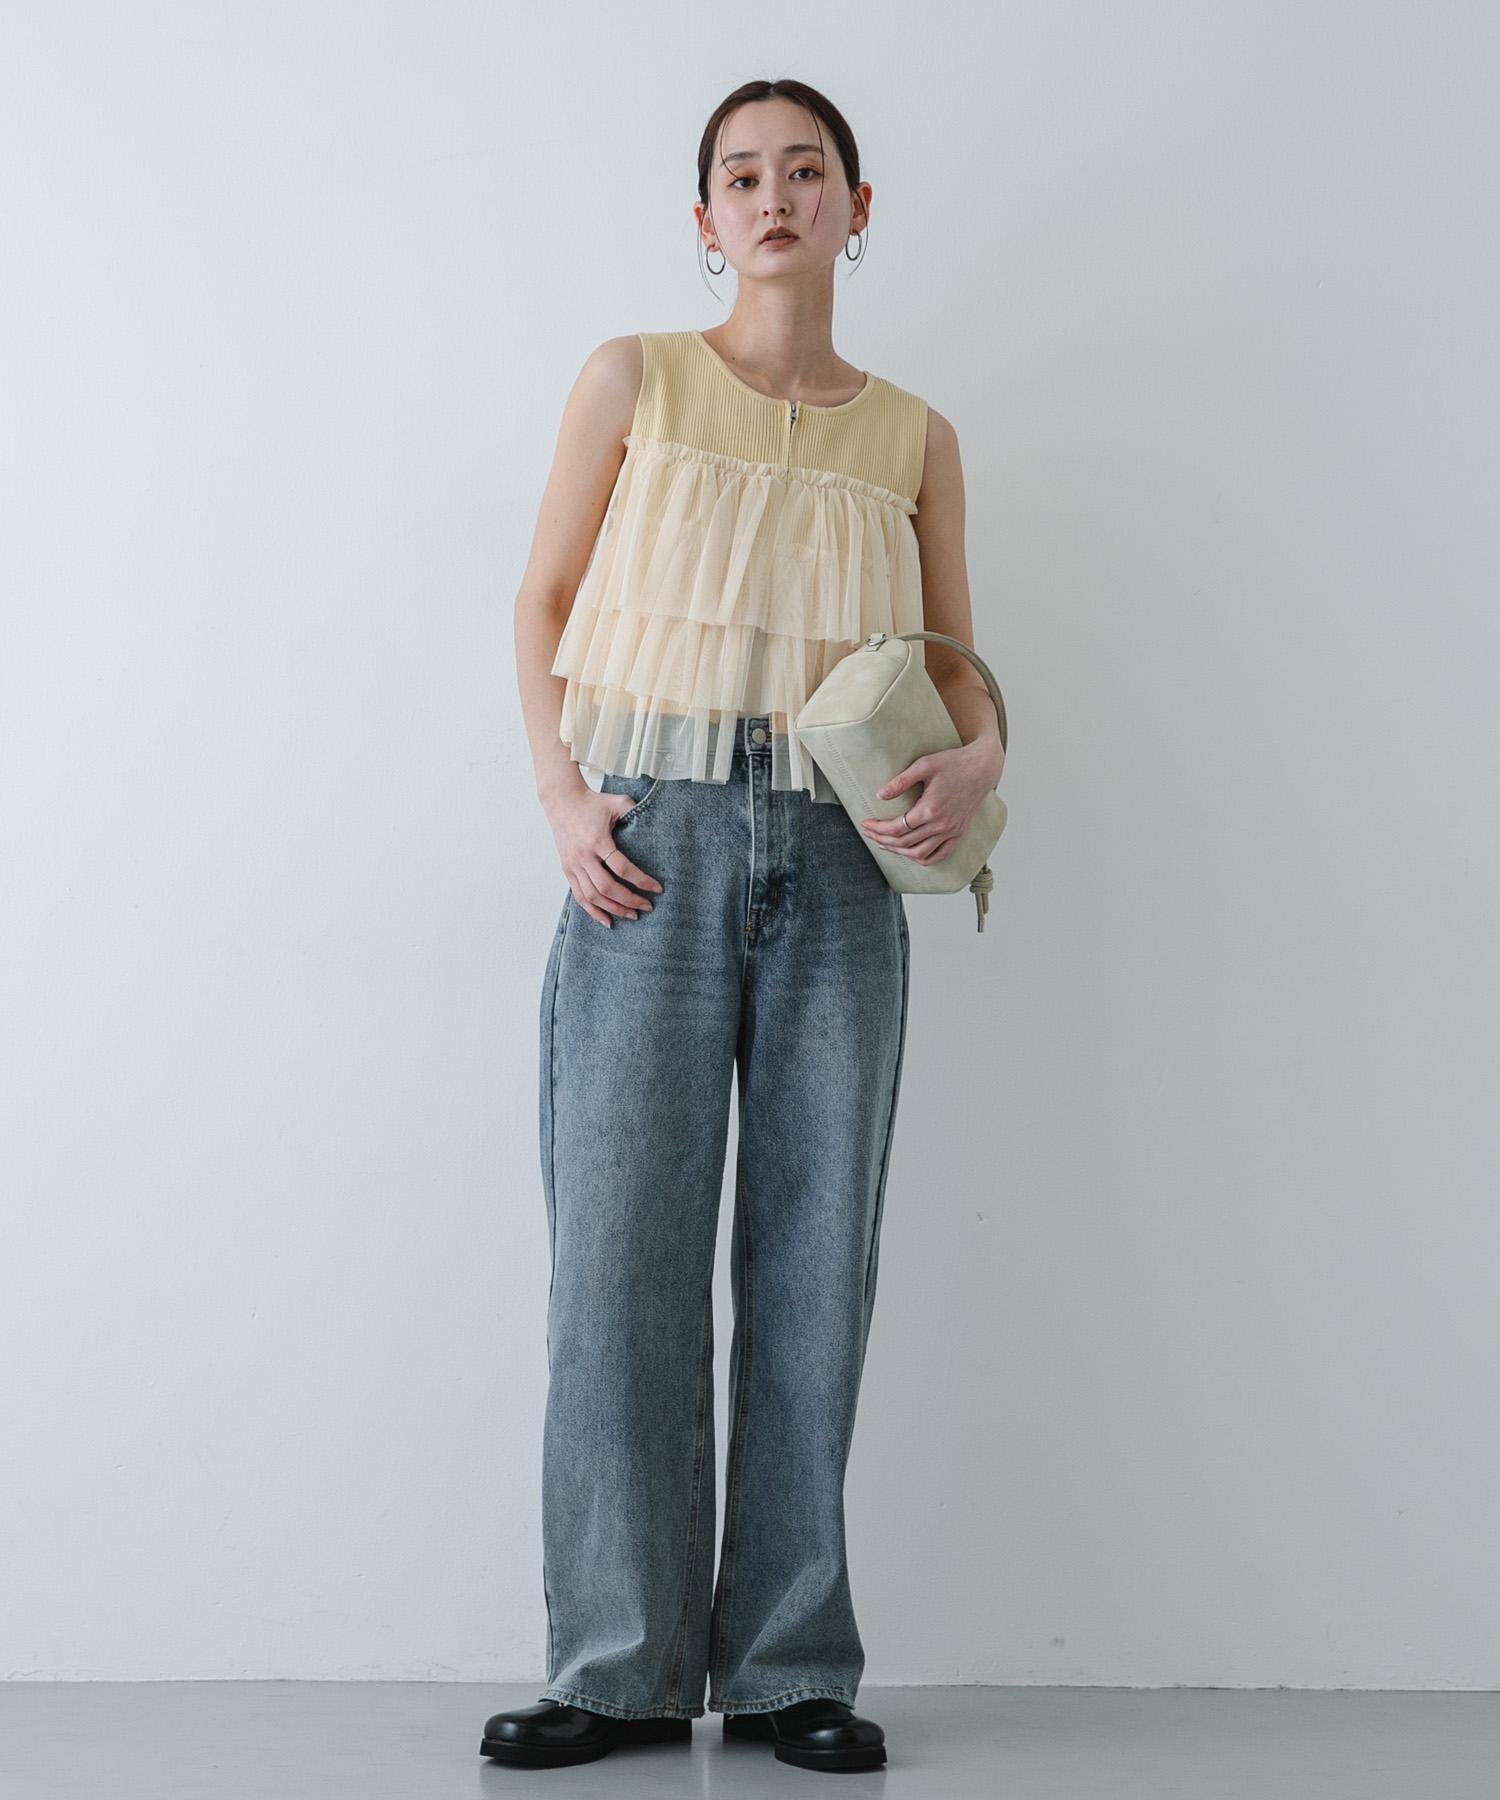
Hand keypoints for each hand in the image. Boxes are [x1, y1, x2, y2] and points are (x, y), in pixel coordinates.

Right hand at [542, 782, 662, 928]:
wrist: (562, 801)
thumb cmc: (592, 802)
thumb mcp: (617, 802)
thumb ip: (635, 811)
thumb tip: (657, 823)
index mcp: (598, 841)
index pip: (622, 868)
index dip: (641, 881)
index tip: (657, 888)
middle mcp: (583, 856)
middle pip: (607, 888)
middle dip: (630, 901)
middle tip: (648, 906)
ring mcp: (573, 865)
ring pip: (593, 897)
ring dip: (614, 909)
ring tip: (632, 915)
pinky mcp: (567, 870)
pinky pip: (579, 897)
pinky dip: (593, 911)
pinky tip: (607, 920)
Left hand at [860, 738, 1003, 864]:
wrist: (983, 767)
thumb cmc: (954, 762)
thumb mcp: (924, 765)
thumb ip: (901, 781)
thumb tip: (880, 795)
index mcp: (930, 809)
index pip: (897, 828)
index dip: (878, 829)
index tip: (865, 823)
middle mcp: (941, 825)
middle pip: (904, 843)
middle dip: (882, 840)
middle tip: (869, 833)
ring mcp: (951, 832)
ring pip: (920, 854)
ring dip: (899, 852)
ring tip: (884, 843)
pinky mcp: (958, 833)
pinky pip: (939, 855)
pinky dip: (922, 858)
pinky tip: (909, 852)